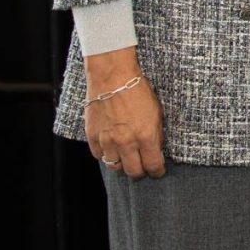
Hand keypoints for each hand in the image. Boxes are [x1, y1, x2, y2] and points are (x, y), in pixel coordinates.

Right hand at [83, 48, 165, 178]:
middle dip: (140, 172)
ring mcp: (107, 140)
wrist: (113, 77)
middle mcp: (126, 142)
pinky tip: (111, 149)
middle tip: (143, 168)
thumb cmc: (137, 91)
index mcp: (146, 136)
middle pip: (133, 172)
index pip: (153, 166)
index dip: (157, 171)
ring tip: (126, 159)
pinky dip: (105, 154)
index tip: (158, 171)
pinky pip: (98, 155)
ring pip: (114, 166)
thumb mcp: (156, 113)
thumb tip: (155, 150)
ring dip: (122, 164)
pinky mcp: (92, 136)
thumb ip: (155, 134)